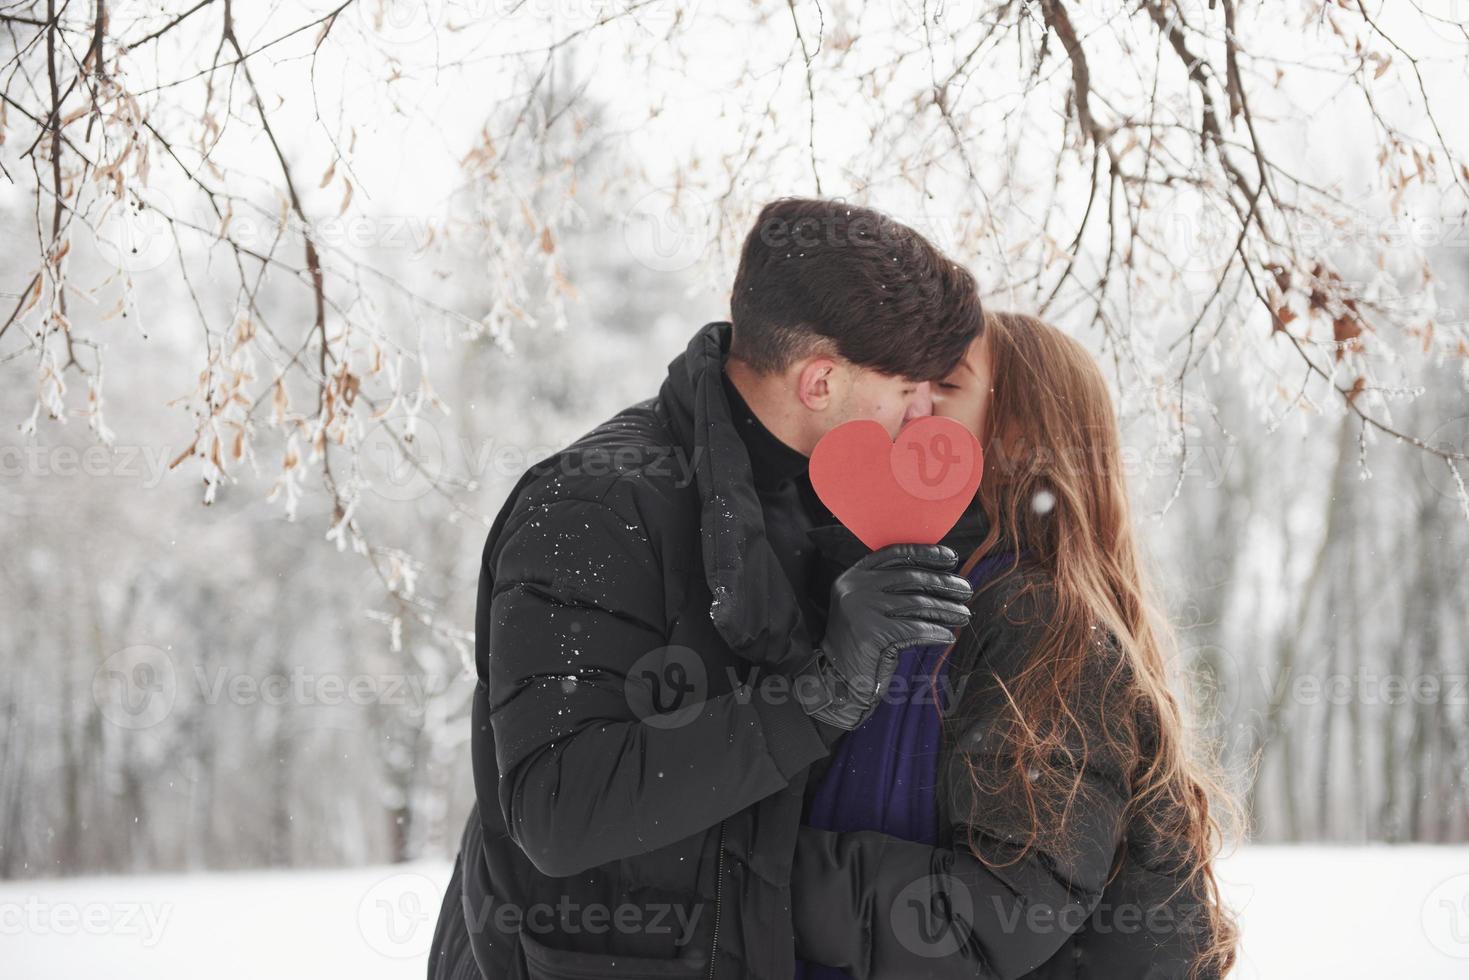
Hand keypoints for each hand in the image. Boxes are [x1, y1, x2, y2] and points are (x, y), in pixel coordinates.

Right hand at [794, 543, 972, 731]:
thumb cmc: (861, 643)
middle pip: (910, 577)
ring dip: (946, 608)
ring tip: (964, 614)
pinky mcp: (873, 634)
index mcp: (853, 576)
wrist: (838, 679)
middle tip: (966, 590)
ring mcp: (862, 610)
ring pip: (916, 603)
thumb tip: (939, 576)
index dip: (925, 553)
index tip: (951, 558)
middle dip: (943, 582)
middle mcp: (855, 588)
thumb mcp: (867, 606)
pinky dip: (935, 632)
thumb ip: (890, 588)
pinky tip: (948, 636)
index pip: (894, 553)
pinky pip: (915, 629)